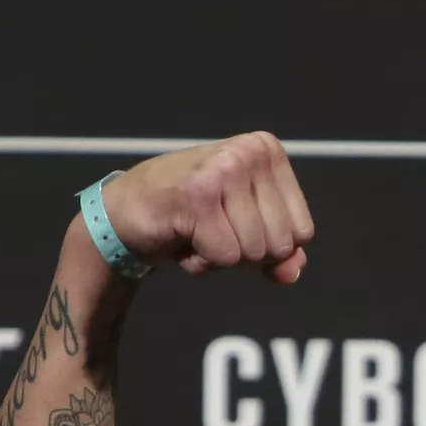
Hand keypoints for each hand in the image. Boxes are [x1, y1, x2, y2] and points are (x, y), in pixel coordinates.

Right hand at [99, 132, 314, 283]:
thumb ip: (279, 252)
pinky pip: (223, 257)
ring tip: (195, 230)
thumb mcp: (245, 228)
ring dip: (220, 258)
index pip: (303, 231)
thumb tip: (292, 273)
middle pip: (281, 244)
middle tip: (210, 229)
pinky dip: (200, 262)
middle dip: (245, 253)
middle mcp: (250, 152)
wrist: (123, 211)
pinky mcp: (198, 195)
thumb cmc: (189, 216)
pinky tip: (181, 236)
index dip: (269, 246)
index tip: (233, 225)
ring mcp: (224, 169)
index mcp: (267, 151)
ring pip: (253, 252)